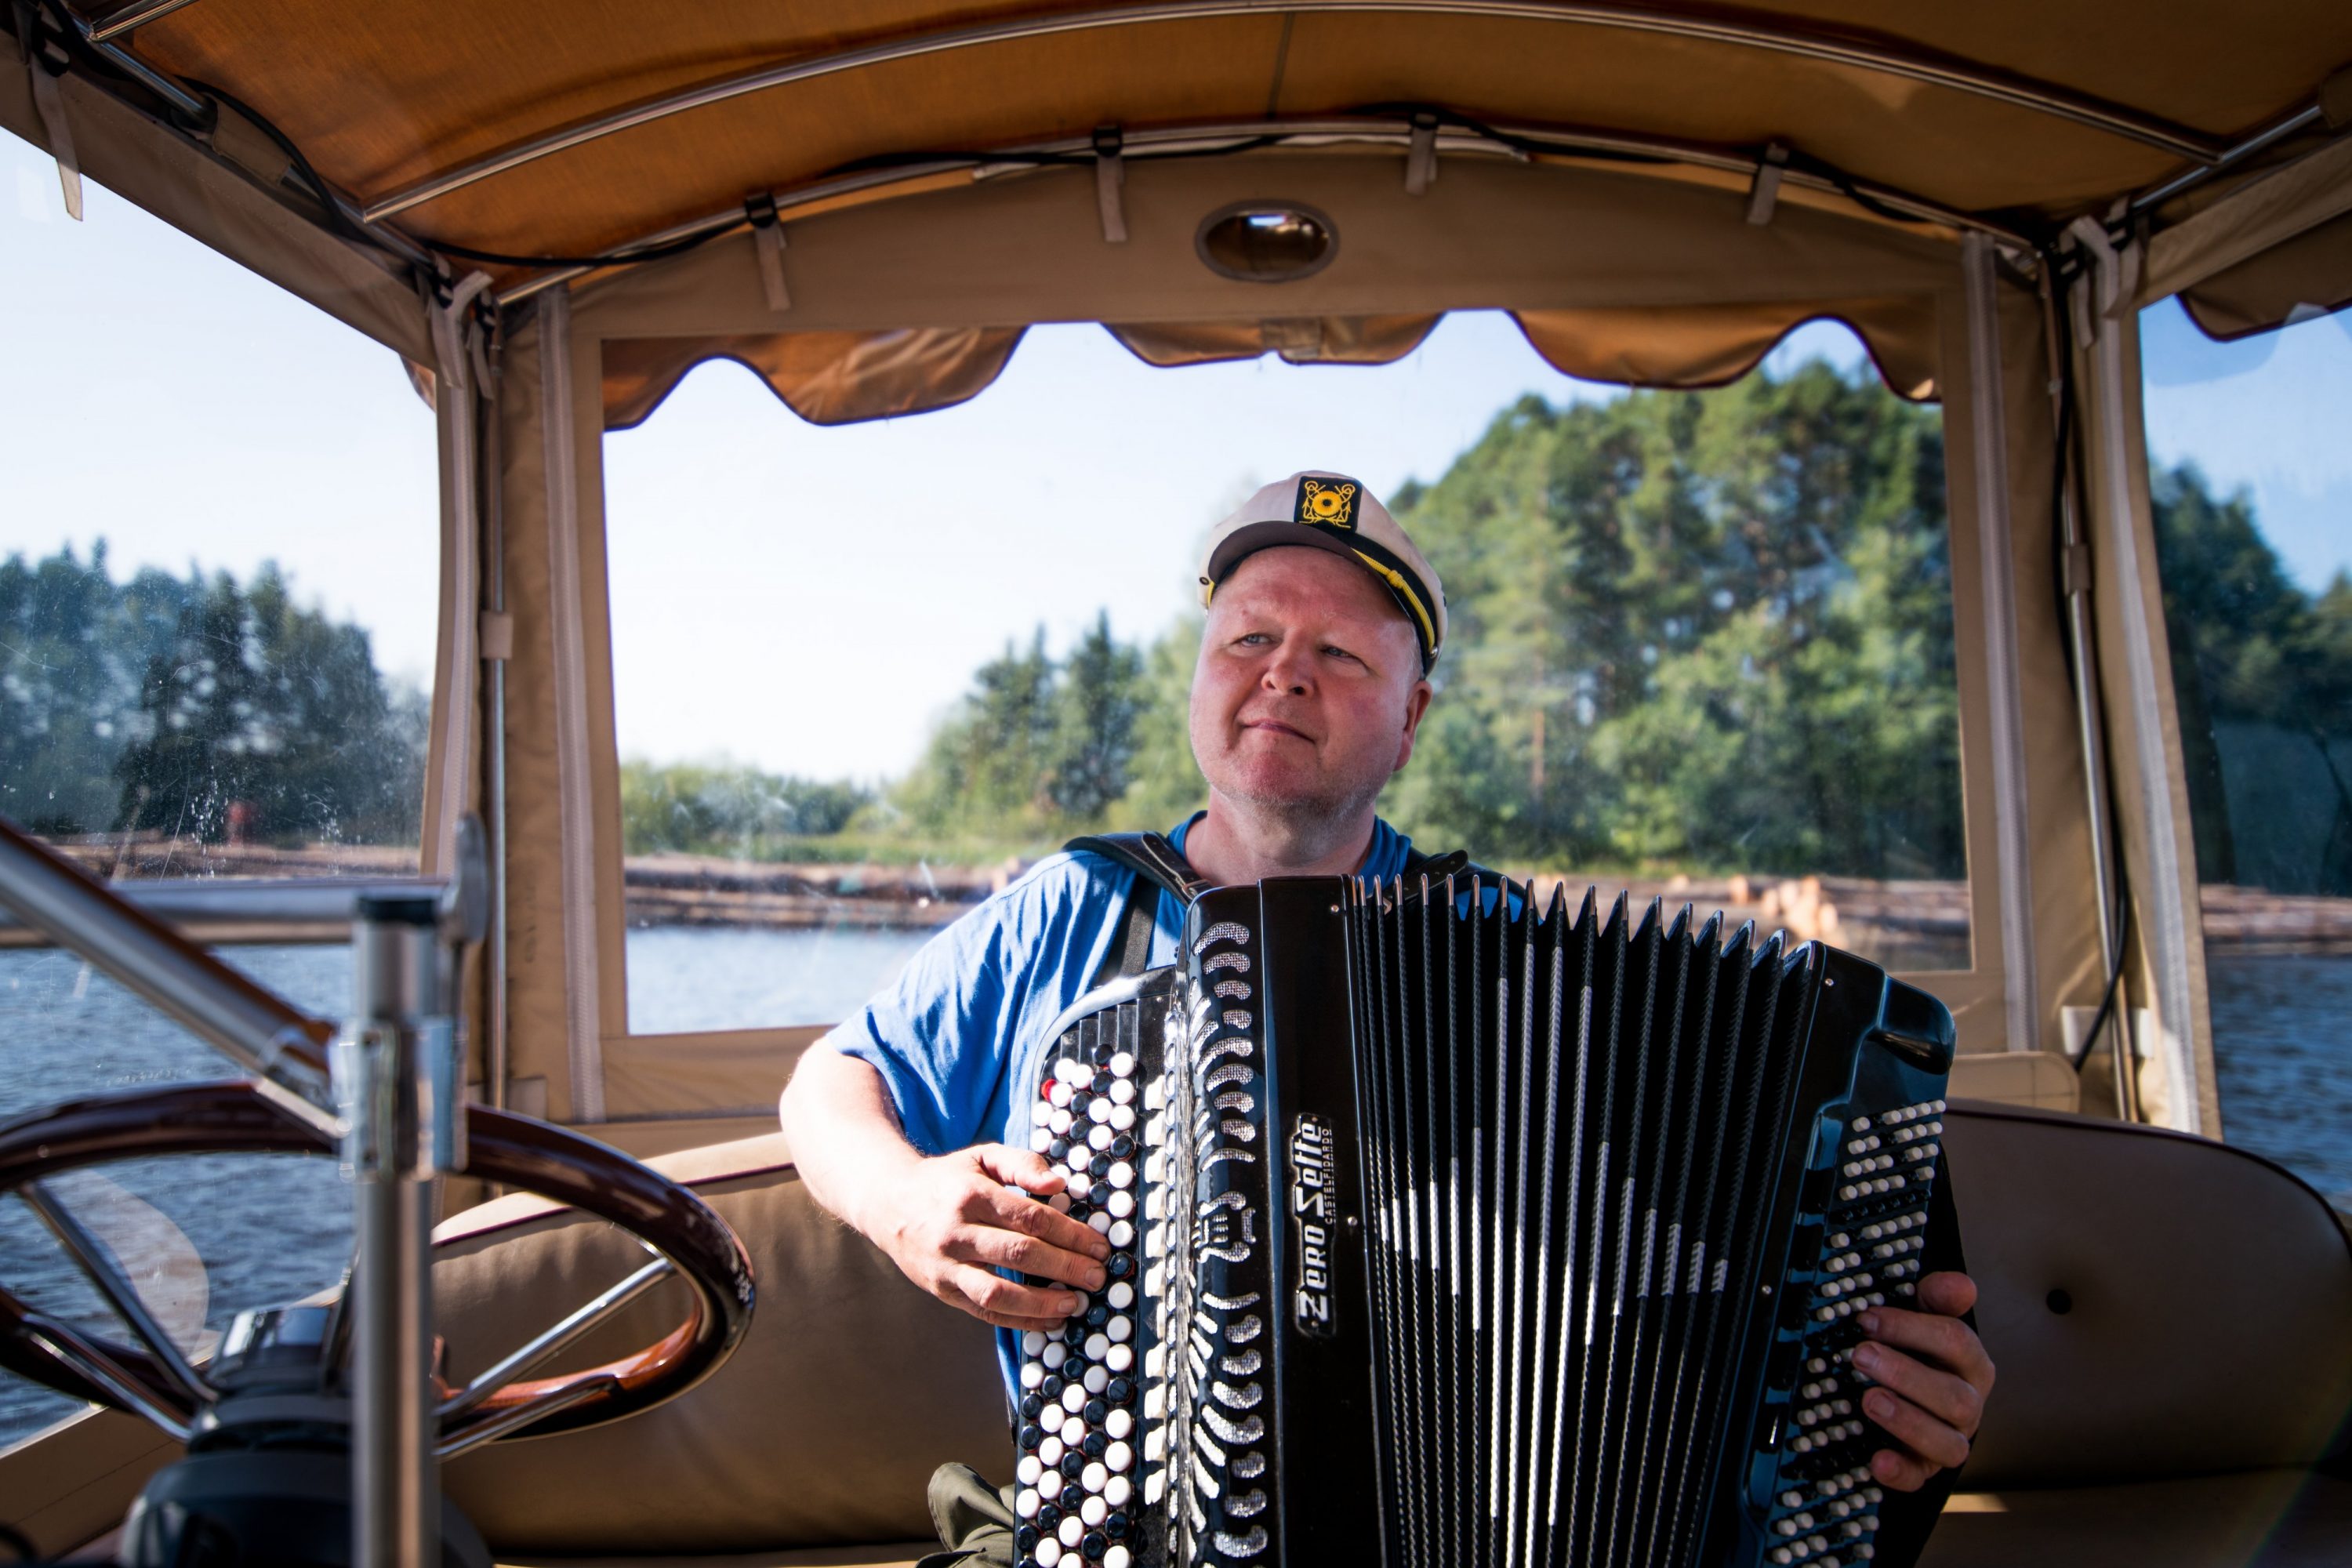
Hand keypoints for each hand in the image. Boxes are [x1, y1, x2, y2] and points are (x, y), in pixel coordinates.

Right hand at [868, 1143, 1111, 1331]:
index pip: (1029, 1217)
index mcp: (970, 1195)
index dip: (1070, 1234)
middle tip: (1098, 1275)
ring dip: (1043, 1302)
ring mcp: (946, 1266)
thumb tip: (1058, 1183)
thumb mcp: (981, 1157)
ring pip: (999, 1292)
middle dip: (1066, 1267)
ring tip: (1076, 1303)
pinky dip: (1020, 1321)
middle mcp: (956, 1232)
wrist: (889, 1202)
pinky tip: (1050, 1320)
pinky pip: (985, 1312)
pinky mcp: (942, 1291)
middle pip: (1019, 1253)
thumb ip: (1022, 1164)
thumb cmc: (947, 1180)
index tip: (1099, 1245)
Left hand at [1852, 1272, 1995, 1491]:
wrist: (1914, 1398)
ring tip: (1869, 1401)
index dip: (1912, 1328)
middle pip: (1954, 1396)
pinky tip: (1878, 1459)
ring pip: (1947, 1442)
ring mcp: (1949, 1439)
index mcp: (1970, 1362)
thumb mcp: (1922, 1317)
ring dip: (1907, 1421)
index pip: (1957, 1342)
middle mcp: (1967, 1403)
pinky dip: (1900, 1472)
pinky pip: (1919, 1478)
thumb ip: (1937, 1299)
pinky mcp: (1925, 1468)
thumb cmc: (1917, 1352)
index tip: (1868, 1318)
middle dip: (1906, 1375)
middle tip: (1861, 1355)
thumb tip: (1961, 1283)